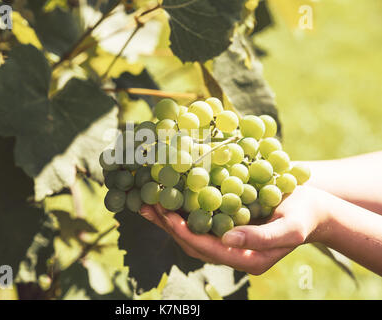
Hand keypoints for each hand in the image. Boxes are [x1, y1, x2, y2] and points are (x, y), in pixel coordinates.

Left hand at [139, 186, 331, 274]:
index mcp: (246, 259)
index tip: (165, 214)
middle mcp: (232, 253)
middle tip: (146, 206)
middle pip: (192, 243)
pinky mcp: (226, 226)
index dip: (184, 232)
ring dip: (168, 219)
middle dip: (168, 225)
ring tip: (147, 202)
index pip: (206, 249)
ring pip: (191, 234)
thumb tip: (226, 240)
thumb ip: (260, 238)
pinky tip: (168, 197)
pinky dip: (181, 210)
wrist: (312, 208)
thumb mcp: (290, 228)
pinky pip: (198, 221)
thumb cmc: (305, 215)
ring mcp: (227, 241)